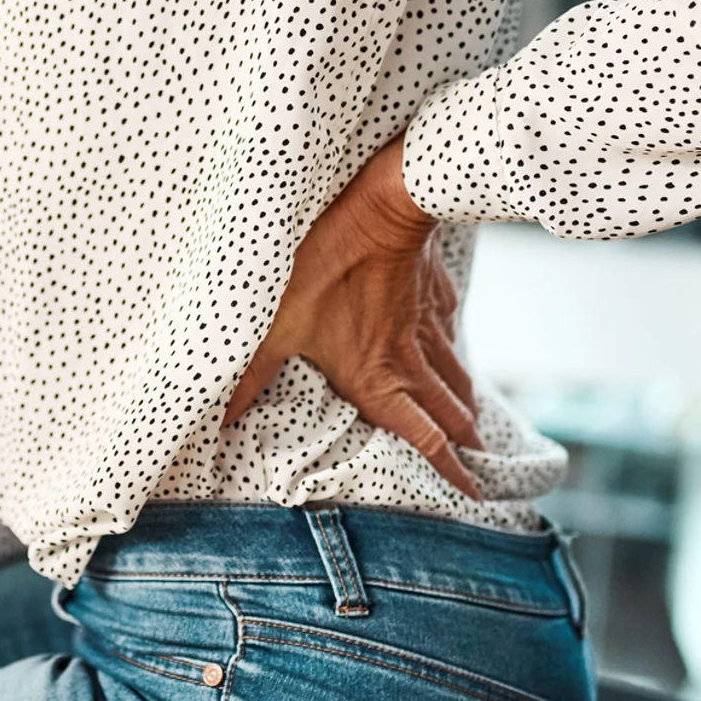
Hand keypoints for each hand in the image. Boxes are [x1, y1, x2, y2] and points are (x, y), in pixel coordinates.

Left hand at [226, 138, 483, 496]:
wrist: (384, 205)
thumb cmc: (327, 265)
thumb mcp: (276, 324)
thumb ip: (251, 375)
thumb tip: (220, 418)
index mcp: (376, 379)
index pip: (422, 438)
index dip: (449, 471)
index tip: (472, 495)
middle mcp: (409, 361)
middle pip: (448, 415)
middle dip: (464, 446)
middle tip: (481, 471)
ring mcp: (426, 327)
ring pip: (456, 378)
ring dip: (465, 407)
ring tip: (476, 429)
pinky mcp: (433, 296)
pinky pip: (449, 334)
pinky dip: (454, 355)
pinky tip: (453, 355)